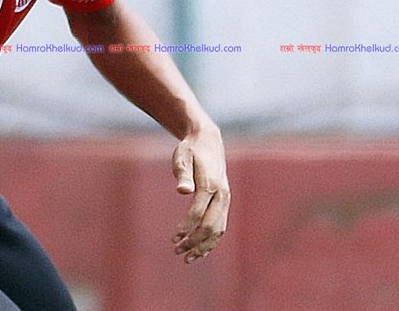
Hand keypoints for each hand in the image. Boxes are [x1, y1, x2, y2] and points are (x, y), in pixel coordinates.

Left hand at [171, 127, 229, 262]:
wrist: (208, 142)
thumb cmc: (190, 150)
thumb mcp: (182, 157)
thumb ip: (182, 174)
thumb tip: (182, 191)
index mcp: (210, 184)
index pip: (198, 213)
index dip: (186, 228)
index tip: (173, 238)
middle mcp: (222, 195)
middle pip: (210, 226)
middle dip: (194, 242)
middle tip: (177, 252)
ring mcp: (225, 200)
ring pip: (218, 230)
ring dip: (203, 246)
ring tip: (187, 258)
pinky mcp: (224, 203)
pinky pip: (221, 226)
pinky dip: (212, 240)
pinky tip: (200, 250)